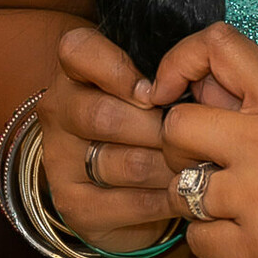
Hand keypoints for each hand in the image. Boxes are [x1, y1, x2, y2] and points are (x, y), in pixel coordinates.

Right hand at [36, 26, 177, 253]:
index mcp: (75, 71)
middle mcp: (59, 112)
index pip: (77, 51)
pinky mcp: (74, 206)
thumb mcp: (152, 82)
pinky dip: (167, 199)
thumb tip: (196, 73)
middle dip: (159, 128)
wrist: (120, 181)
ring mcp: (61, 161)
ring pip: (127, 163)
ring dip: (171, 166)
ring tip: (198, 164)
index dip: (116, 69)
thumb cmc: (148, 116)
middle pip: (105, 116)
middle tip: (193, 134)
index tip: (154, 90)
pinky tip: (185, 193)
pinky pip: (132, 204)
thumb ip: (165, 70)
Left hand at [152, 22, 257, 257]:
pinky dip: (210, 239)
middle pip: (177, 124)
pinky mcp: (256, 253)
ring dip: (194, 198)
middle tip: (204, 159)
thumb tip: (199, 86)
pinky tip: (242, 236)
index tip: (172, 89)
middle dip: (179, 144)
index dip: (181, 60)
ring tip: (231, 205)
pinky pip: (195, 238)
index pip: (219, 47)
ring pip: (178, 188)